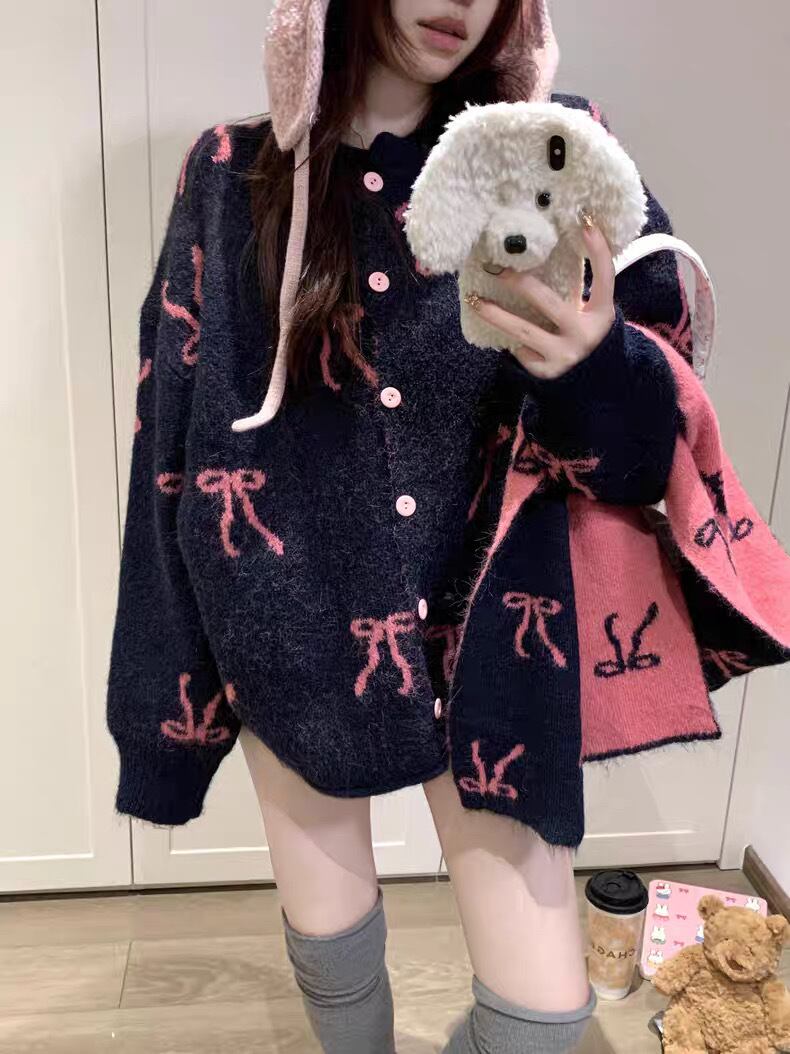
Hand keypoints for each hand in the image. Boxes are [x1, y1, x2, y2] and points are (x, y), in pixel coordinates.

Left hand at [467, 221, 616, 378]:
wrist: (592, 386)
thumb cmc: (586, 338)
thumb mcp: (593, 315)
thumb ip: (579, 291)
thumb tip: (547, 255)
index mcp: (601, 314)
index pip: (604, 277)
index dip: (598, 251)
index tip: (585, 223)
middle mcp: (584, 334)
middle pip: (549, 302)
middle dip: (520, 283)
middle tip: (497, 268)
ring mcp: (564, 355)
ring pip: (523, 331)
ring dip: (496, 315)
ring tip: (475, 299)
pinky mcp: (547, 372)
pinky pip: (522, 351)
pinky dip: (516, 342)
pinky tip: (507, 337)